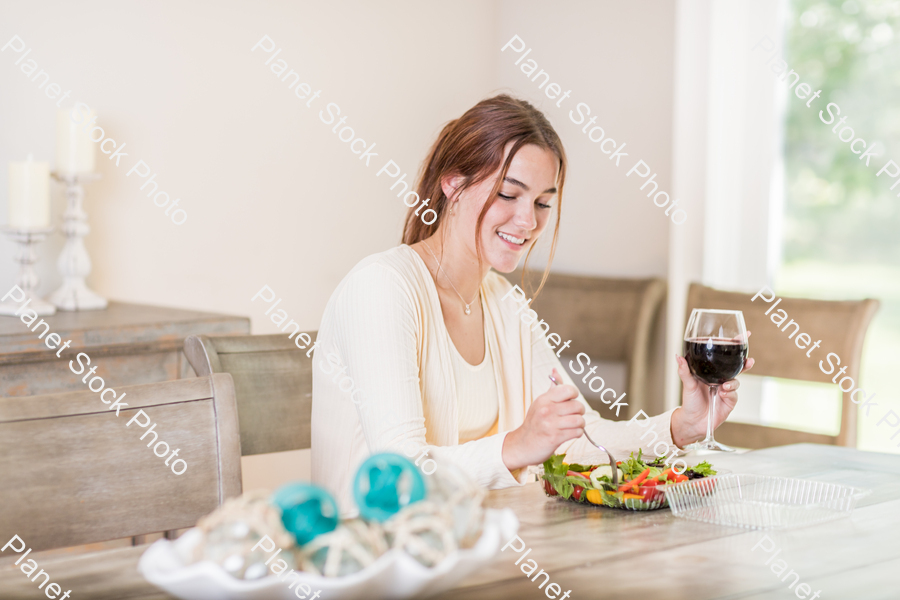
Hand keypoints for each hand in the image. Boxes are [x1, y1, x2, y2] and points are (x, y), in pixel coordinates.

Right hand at [502, 368, 584, 471]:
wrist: (522, 445)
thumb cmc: (534, 423)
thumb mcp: (540, 403)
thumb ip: (552, 388)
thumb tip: (555, 370)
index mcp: (544, 399)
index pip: (568, 390)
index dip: (574, 395)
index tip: (571, 401)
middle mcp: (546, 410)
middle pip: (577, 406)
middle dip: (579, 412)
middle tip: (574, 415)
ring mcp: (550, 424)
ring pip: (579, 420)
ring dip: (580, 424)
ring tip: (574, 425)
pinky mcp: (555, 438)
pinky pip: (577, 432)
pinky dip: (577, 433)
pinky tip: (571, 433)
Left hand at [671, 332, 755, 447]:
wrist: (693, 422)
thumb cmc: (690, 402)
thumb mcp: (687, 384)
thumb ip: (684, 371)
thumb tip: (678, 356)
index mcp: (711, 371)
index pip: (724, 356)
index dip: (734, 346)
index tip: (744, 335)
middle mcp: (721, 378)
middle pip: (736, 367)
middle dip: (745, 361)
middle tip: (749, 360)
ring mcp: (727, 389)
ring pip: (736, 379)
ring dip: (734, 380)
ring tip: (725, 385)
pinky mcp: (730, 401)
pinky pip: (733, 393)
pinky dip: (730, 391)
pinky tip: (723, 393)